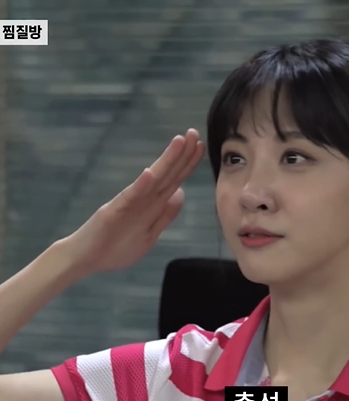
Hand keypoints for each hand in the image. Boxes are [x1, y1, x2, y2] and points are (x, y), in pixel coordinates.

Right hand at [60, 129, 204, 275]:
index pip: (175, 180)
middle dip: (182, 154)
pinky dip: (140, 186)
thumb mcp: (150, 234)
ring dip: (166, 160)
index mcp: (153, 206)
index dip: (188, 163)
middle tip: (195, 132)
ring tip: (179, 141)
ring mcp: (129, 204)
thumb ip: (165, 215)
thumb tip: (180, 193)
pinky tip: (150, 173)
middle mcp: (144, 200)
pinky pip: (130, 198)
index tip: (202, 145)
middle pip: (168, 174)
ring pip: (153, 180)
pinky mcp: (113, 212)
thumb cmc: (116, 246)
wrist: (85, 259)